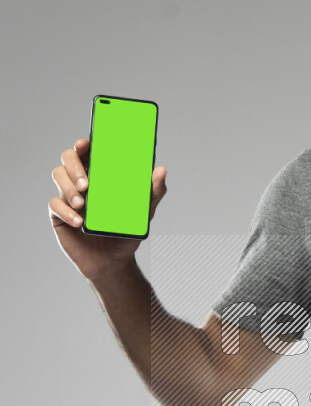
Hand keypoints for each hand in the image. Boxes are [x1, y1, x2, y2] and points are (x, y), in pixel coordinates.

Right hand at [49, 137, 167, 282]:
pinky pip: (54, 204)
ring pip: (58, 175)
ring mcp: (68, 195)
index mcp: (99, 174)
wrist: (113, 261)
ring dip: (69, 187)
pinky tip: (78, 221)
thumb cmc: (126, 231)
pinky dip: (66, 210)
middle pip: (67, 158)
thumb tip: (162, 170)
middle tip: (87, 184)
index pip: (87, 151)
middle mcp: (81, 180)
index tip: (85, 145)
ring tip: (83, 204)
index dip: (83, 144)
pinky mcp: (58, 213)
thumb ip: (153, 192)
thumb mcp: (144, 212)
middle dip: (74, 166)